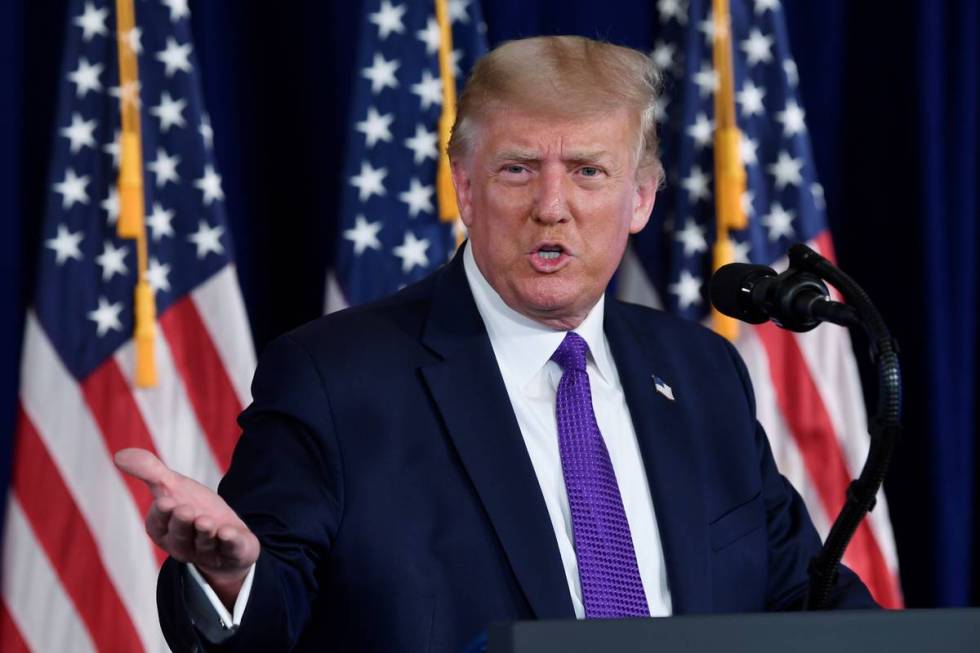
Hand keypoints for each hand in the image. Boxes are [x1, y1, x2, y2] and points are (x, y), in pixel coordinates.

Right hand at [114, 448, 259, 607]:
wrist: (227, 533)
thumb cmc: (194, 508)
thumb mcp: (174, 487)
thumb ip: (151, 472)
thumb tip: (119, 455)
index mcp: (165, 531)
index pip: (158, 525)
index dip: (162, 514)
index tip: (165, 500)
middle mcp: (184, 545)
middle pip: (180, 537)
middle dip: (182, 524)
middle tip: (186, 510)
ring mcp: (209, 552)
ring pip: (203, 545)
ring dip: (204, 533)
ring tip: (207, 521)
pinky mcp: (233, 553)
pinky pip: (231, 550)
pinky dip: (230, 542)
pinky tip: (229, 533)